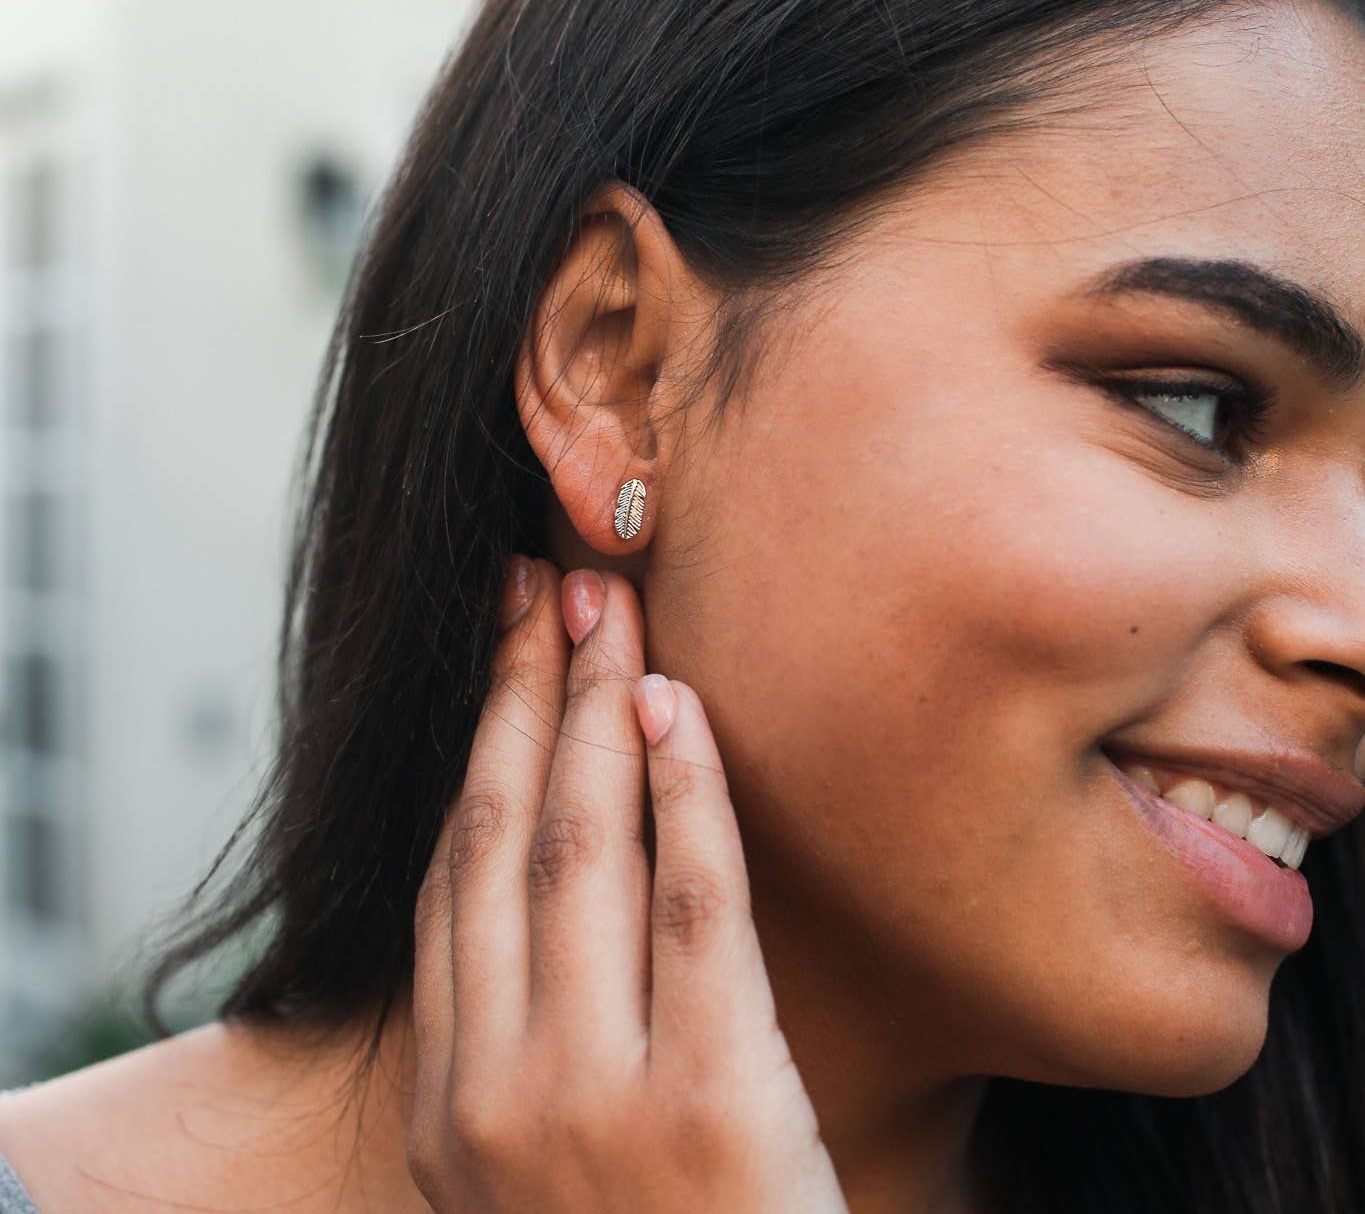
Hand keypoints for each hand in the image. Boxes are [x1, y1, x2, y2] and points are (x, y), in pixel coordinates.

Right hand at [407, 557, 848, 1212]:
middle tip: (547, 586)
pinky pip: (694, 903)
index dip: (474, 747)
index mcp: (447, 1098)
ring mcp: (591, 1094)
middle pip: (500, 833)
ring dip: (592, 711)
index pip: (453, 875)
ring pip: (581, 846)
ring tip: (607, 612)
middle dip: (521, 692)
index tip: (499, 655)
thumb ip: (525, 1034)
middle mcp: (494, 1084)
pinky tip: (678, 706)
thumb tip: (546, 870)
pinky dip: (685, 792)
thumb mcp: (538, 1163)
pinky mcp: (708, 1098)